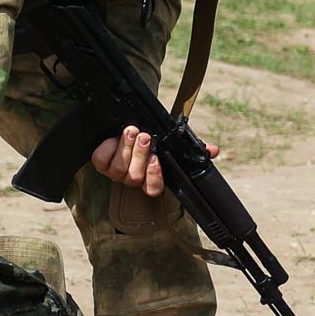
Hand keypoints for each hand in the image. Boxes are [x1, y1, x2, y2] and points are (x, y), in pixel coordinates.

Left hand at [91, 125, 218, 197]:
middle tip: (143, 137)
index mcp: (150, 177)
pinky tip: (113, 138)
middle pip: (134, 177)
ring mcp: (115, 172)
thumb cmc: (152, 137)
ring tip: (131, 131)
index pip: (153, 189)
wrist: (128, 126)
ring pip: (118, 169)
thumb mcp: (172, 141)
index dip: (154, 177)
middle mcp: (132, 178)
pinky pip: (101, 161)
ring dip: (125, 148)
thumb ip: (193, 147)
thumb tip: (213, 151)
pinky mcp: (101, 163)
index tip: (156, 158)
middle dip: (139, 155)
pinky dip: (107, 148)